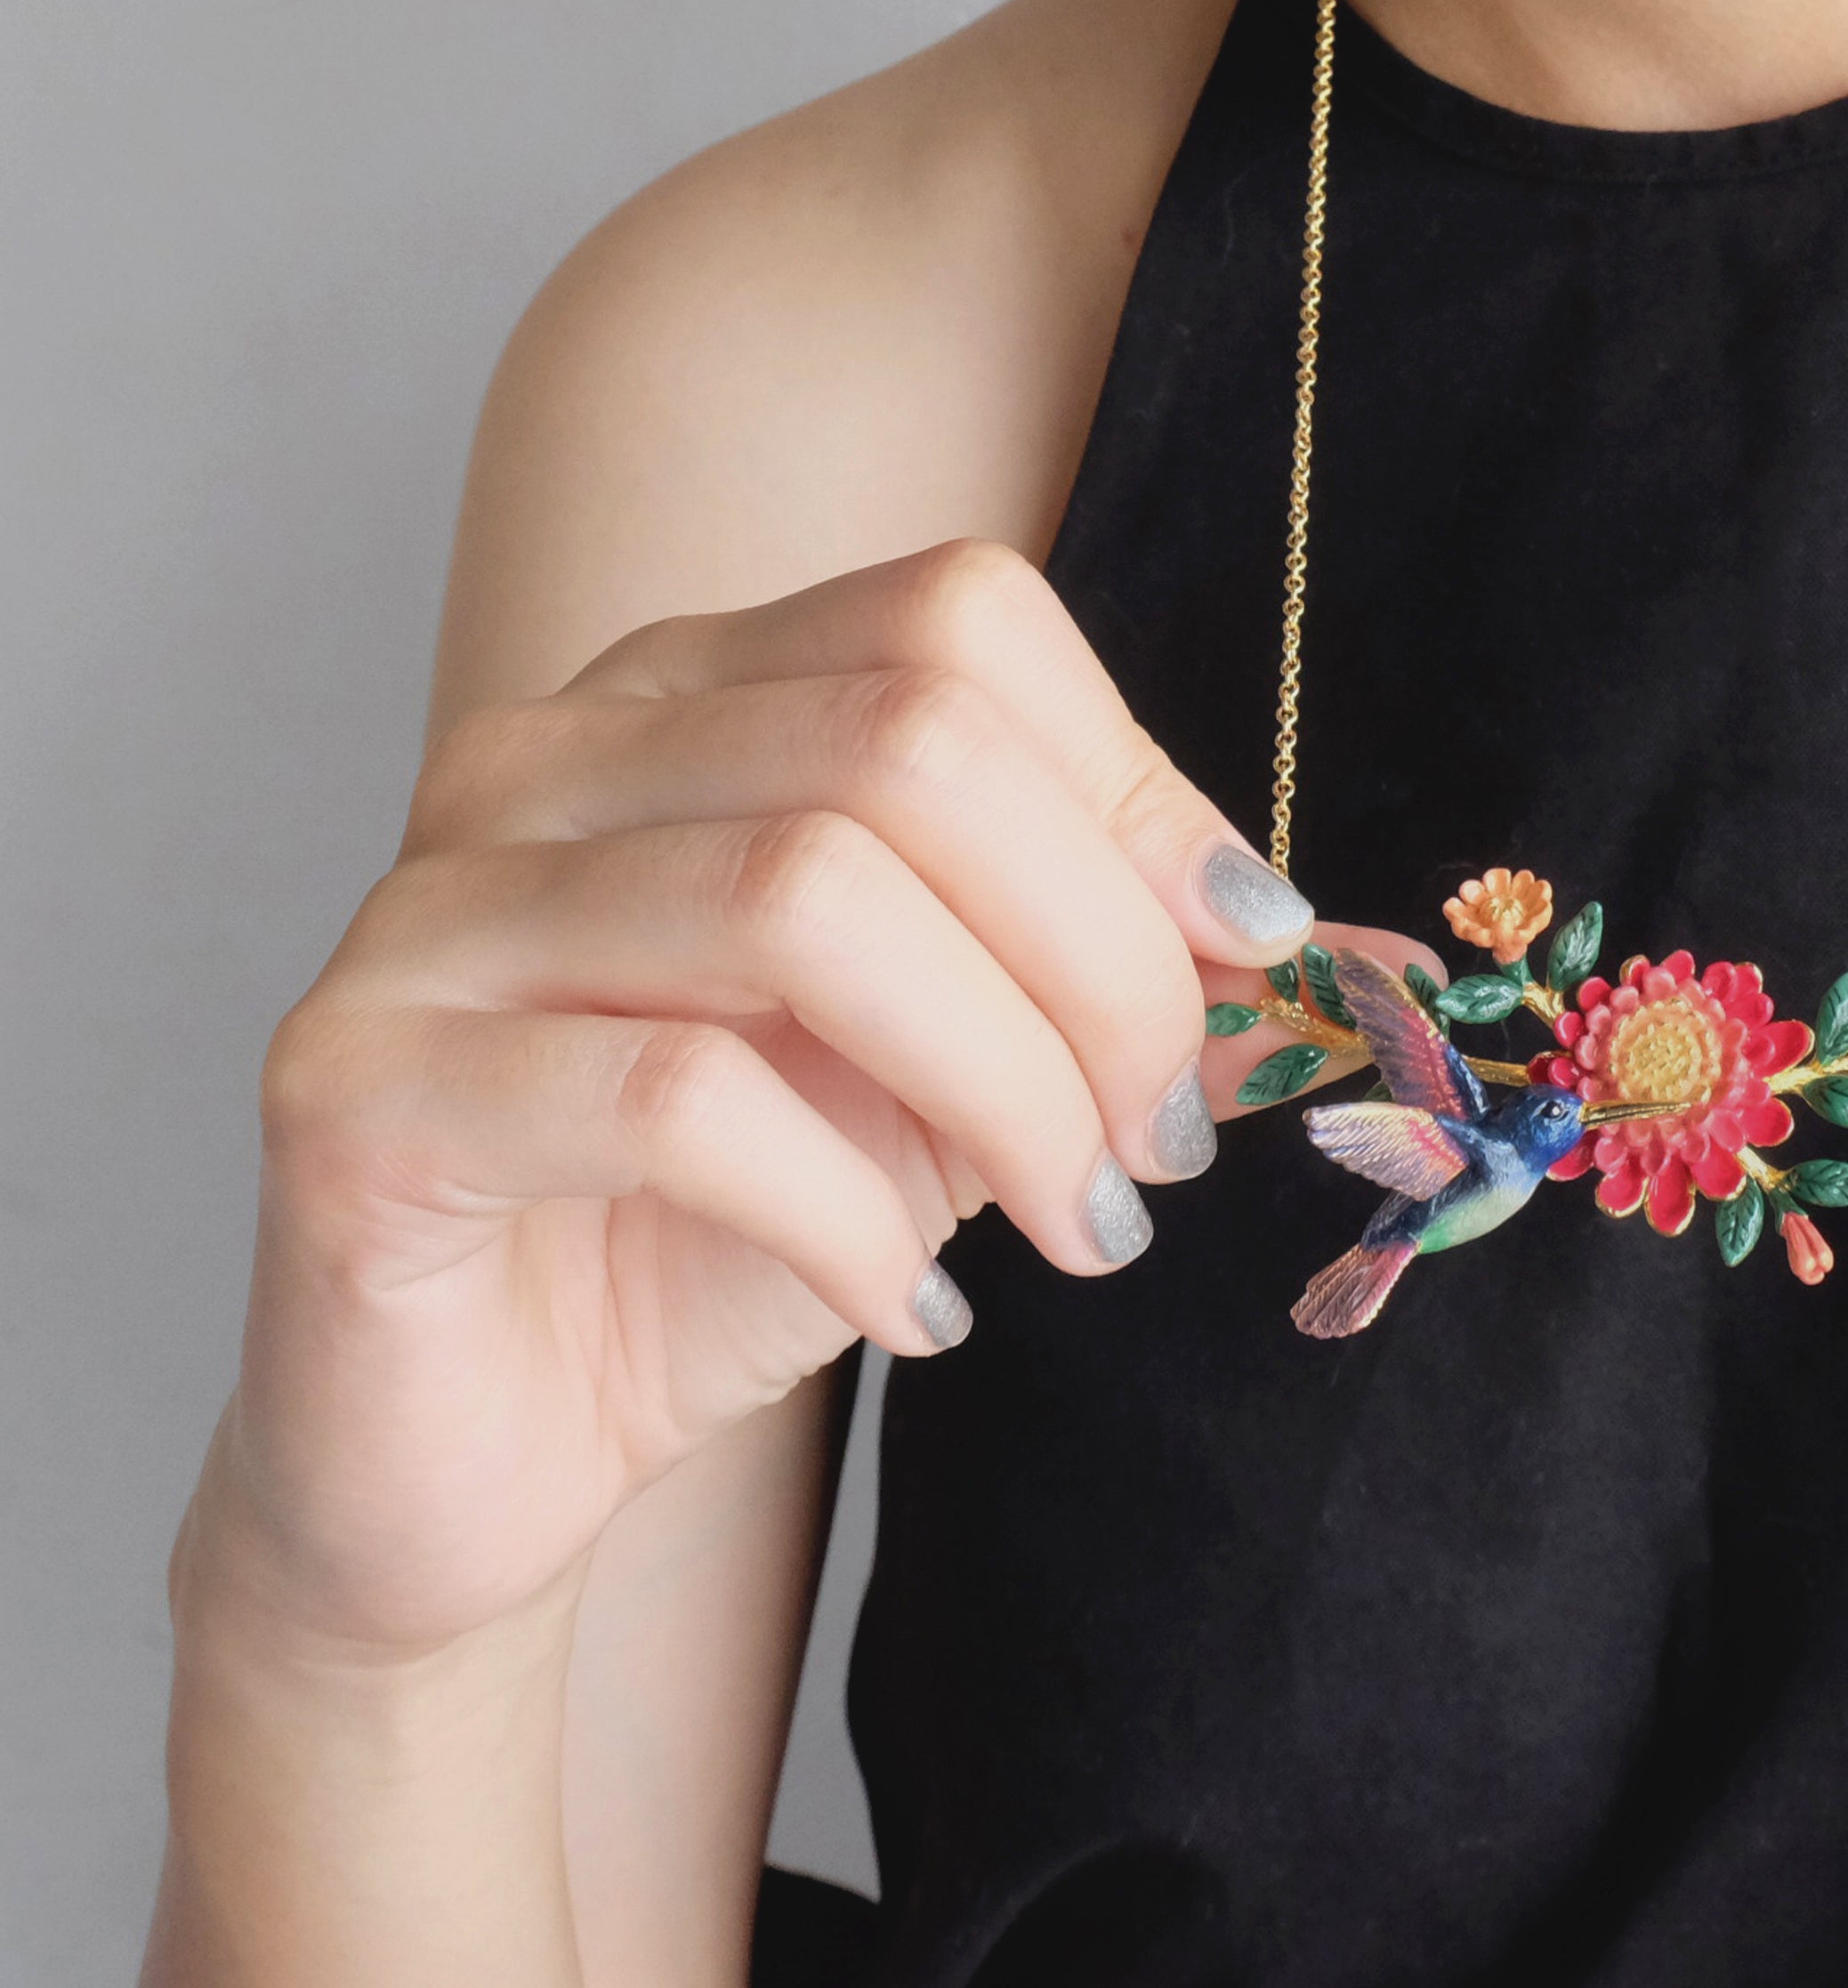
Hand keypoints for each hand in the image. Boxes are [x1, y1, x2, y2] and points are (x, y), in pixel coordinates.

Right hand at [198, 538, 1353, 1656]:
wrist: (491, 1451)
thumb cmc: (720, 1238)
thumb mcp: (948, 1075)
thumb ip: (1075, 972)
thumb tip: (1261, 926)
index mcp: (690, 700)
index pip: (955, 622)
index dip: (1138, 791)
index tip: (1245, 958)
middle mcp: (547, 759)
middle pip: (906, 745)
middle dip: (1099, 961)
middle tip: (1157, 1143)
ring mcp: (432, 909)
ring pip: (802, 900)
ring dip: (1007, 1089)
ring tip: (1076, 1225)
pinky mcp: (360, 1085)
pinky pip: (674, 1099)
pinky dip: (850, 1219)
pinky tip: (909, 1309)